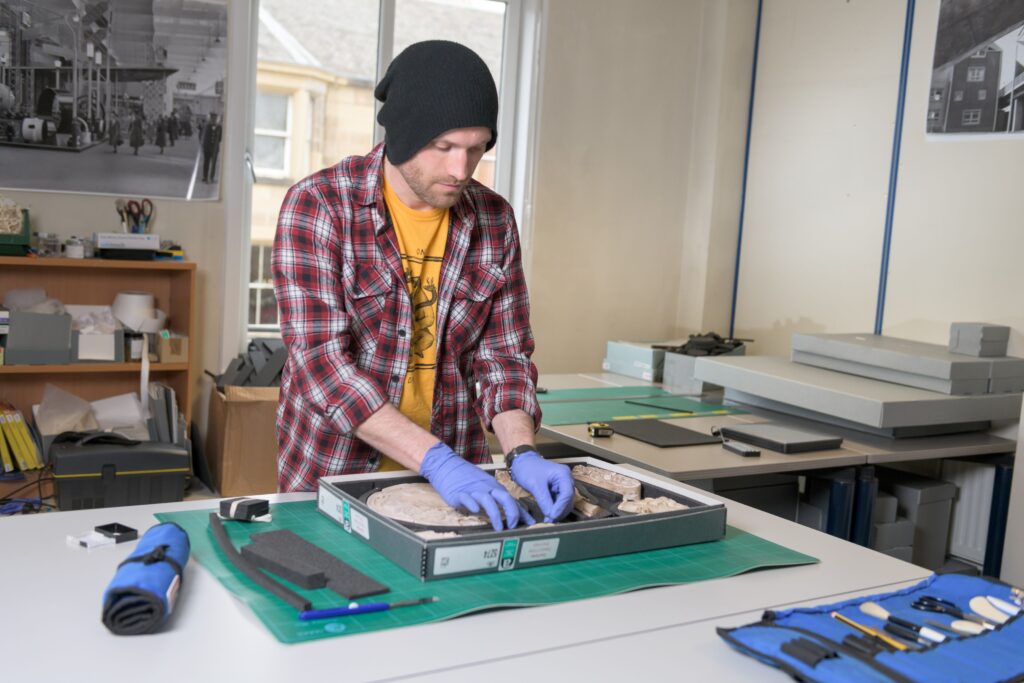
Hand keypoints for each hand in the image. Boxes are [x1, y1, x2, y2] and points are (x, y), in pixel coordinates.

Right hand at [419, 442, 533, 530]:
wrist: (446, 465)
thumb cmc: (467, 477)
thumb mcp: (485, 485)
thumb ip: (497, 497)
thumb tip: (512, 510)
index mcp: (493, 487)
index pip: (511, 499)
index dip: (522, 512)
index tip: (530, 523)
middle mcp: (486, 488)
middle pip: (504, 497)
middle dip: (512, 512)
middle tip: (514, 526)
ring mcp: (473, 490)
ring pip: (487, 500)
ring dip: (495, 514)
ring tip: (499, 527)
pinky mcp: (459, 493)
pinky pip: (467, 498)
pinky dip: (472, 504)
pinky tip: (476, 510)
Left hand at [509, 451, 573, 521]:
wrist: (522, 462)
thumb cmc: (528, 468)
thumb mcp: (535, 485)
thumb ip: (544, 500)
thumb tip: (551, 515)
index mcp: (563, 474)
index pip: (567, 494)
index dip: (561, 507)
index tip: (552, 516)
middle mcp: (566, 479)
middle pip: (568, 500)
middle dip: (560, 511)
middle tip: (550, 521)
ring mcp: (562, 484)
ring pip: (565, 503)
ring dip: (557, 512)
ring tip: (548, 519)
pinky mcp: (557, 489)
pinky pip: (559, 502)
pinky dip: (554, 509)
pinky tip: (548, 515)